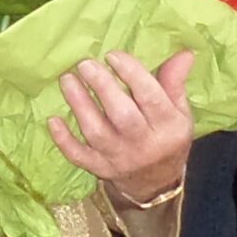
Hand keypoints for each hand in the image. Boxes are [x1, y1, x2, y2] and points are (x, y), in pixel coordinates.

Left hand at [50, 50, 194, 203]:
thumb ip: (175, 82)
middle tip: (85, 63)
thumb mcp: (178, 112)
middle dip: (103, 87)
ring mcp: (119, 158)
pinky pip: (79, 156)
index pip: (151, 98)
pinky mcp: (99, 168)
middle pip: (122, 116)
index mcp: (167, 127)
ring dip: (80, 105)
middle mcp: (143, 144)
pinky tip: (52, 119)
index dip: (132, 74)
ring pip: (97, 133)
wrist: (155, 183)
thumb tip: (184, 53)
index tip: (113, 55)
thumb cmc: (165, 138)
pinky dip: (64, 140)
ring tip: (67, 79)